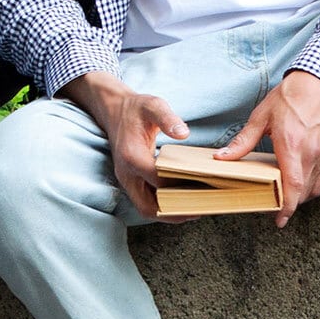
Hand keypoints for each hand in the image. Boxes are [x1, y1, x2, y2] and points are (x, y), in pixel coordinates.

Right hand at [73, 74, 191, 220]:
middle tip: (202, 207)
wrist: (114, 111)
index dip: (182, 187)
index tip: (205, 186)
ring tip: (196, 207)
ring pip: (147, 209)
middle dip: (176, 212)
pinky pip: (147, 202)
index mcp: (131, 156)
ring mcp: (127, 180)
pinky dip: (164, 207)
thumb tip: (183, 133)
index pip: (158, 182)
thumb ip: (167, 118)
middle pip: (149, 207)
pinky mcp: (131, 182)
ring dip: (170, 212)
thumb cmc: (135, 109)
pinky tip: (184, 200)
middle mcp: (126, 174)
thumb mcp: (152, 105)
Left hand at [217, 70, 319, 226]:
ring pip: (316, 187)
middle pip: (304, 192)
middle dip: (290, 205)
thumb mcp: (261, 117)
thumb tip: (223, 157)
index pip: (293, 186)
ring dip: (301, 197)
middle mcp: (313, 154)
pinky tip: (297, 182)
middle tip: (274, 209)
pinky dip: (311, 185)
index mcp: (293, 147)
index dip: (287, 207)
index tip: (279, 219)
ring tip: (284, 198)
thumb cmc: (291, 97)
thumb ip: (243, 141)